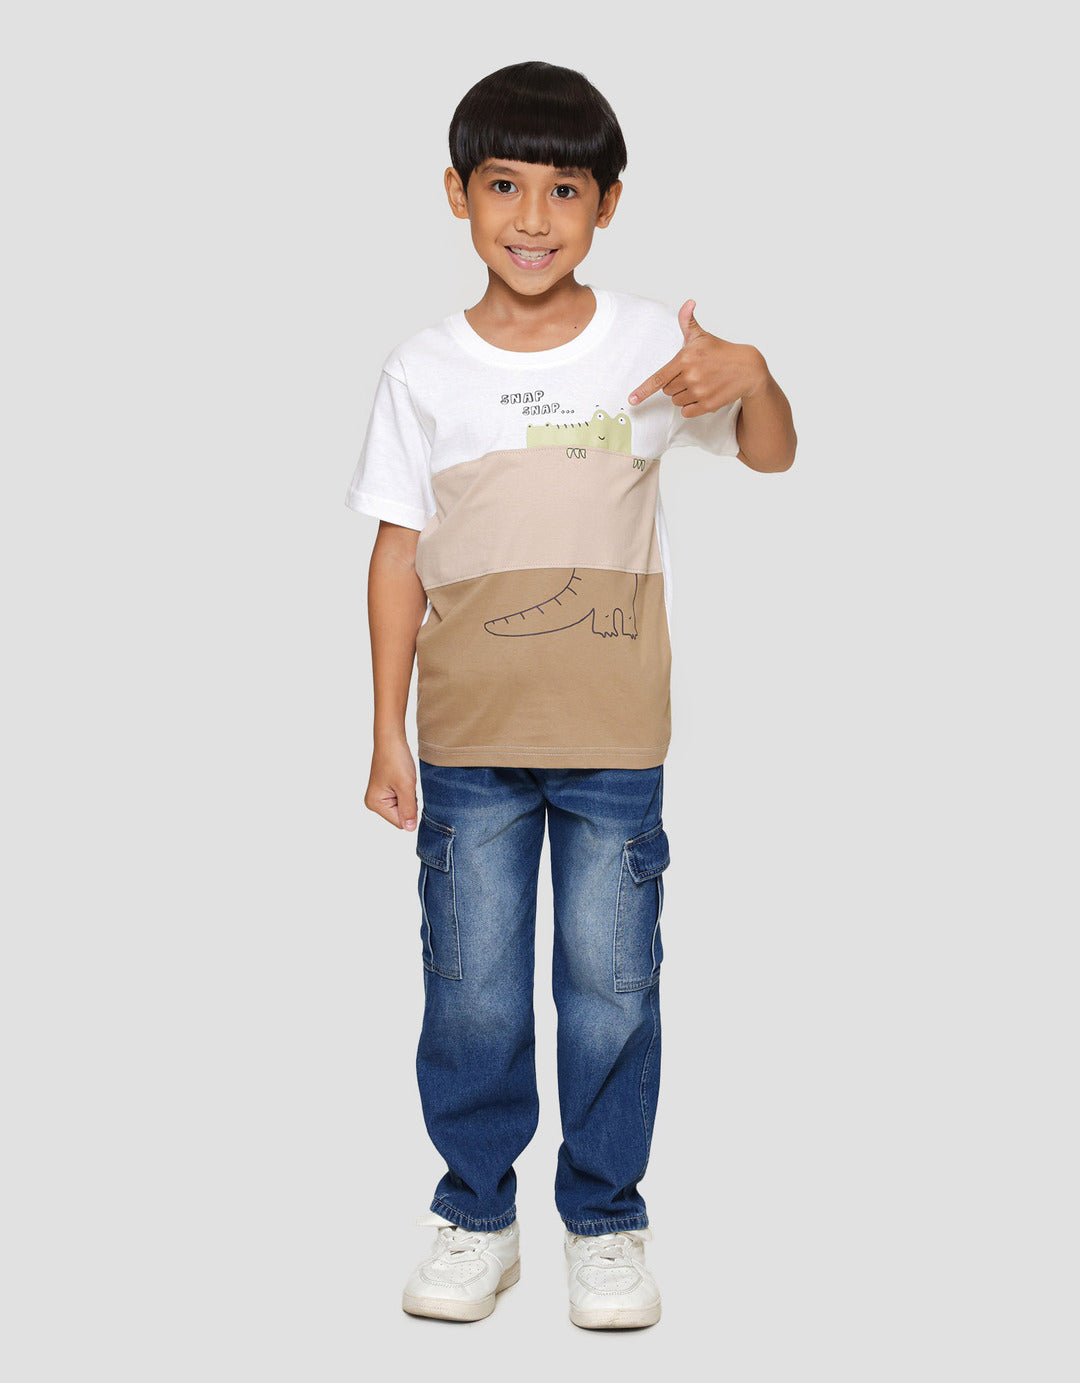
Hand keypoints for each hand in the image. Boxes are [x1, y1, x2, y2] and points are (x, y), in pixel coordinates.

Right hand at [365, 735, 417, 830]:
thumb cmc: (396, 759)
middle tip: (406, 785)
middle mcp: (374, 803)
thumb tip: (410, 829)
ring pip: (403, 808)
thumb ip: (408, 810)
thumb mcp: (406, 786)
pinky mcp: (385, 791)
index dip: (410, 810)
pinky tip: (403, 780)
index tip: (408, 791)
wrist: (391, 739)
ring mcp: (379, 797)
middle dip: (409, 803)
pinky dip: (406, 791)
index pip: (400, 822)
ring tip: (404, 781)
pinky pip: (401, 799)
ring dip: (408, 796)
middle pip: (400, 816)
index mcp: (375, 804)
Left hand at [627, 299, 767, 417]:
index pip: (659, 378)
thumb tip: (688, 303)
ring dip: (683, 395)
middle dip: (675, 383)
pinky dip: (691, 406)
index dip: (643, 390)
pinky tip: (702, 395)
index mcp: (686, 358)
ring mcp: (700, 391)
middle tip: (691, 374)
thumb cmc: (721, 351)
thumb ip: (688, 322)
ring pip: (676, 401)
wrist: (748, 368)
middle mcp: (691, 376)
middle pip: (667, 390)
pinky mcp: (708, 404)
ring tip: (699, 383)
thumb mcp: (702, 336)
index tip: (632, 400)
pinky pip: (687, 411)